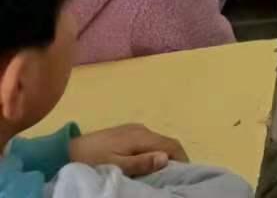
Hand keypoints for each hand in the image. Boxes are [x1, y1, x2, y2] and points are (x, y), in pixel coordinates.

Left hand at [71, 125, 187, 177]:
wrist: (62, 151)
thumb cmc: (91, 160)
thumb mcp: (116, 165)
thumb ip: (141, 162)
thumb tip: (166, 158)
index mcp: (141, 135)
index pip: (171, 145)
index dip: (182, 159)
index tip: (185, 175)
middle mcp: (140, 128)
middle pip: (165, 142)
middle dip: (173, 158)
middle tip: (173, 177)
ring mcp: (131, 129)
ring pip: (156, 141)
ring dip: (161, 155)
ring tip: (159, 173)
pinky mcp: (123, 132)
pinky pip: (146, 141)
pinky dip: (151, 152)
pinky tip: (144, 163)